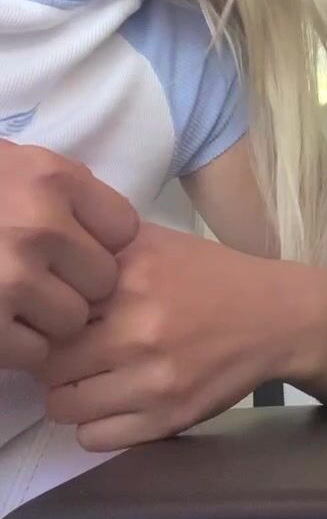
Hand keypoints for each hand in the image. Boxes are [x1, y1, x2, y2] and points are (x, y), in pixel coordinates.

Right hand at [0, 140, 138, 373]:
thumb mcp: (18, 165)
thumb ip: (67, 190)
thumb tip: (113, 232)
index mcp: (52, 180)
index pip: (123, 229)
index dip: (102, 242)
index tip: (77, 243)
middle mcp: (39, 228)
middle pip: (105, 280)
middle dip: (78, 283)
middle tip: (43, 275)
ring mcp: (12, 280)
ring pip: (73, 321)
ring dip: (49, 317)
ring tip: (15, 297)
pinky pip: (36, 353)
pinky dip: (19, 345)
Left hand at [41, 222, 326, 450]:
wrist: (279, 317)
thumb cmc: (213, 277)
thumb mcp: (158, 242)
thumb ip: (103, 247)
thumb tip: (48, 262)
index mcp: (129, 278)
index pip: (51, 311)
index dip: (50, 320)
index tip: (61, 323)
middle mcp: (137, 328)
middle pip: (49, 362)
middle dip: (56, 361)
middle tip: (76, 356)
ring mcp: (152, 378)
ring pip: (63, 406)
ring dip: (72, 396)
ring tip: (94, 382)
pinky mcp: (168, 417)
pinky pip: (95, 438)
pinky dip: (97, 425)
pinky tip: (116, 404)